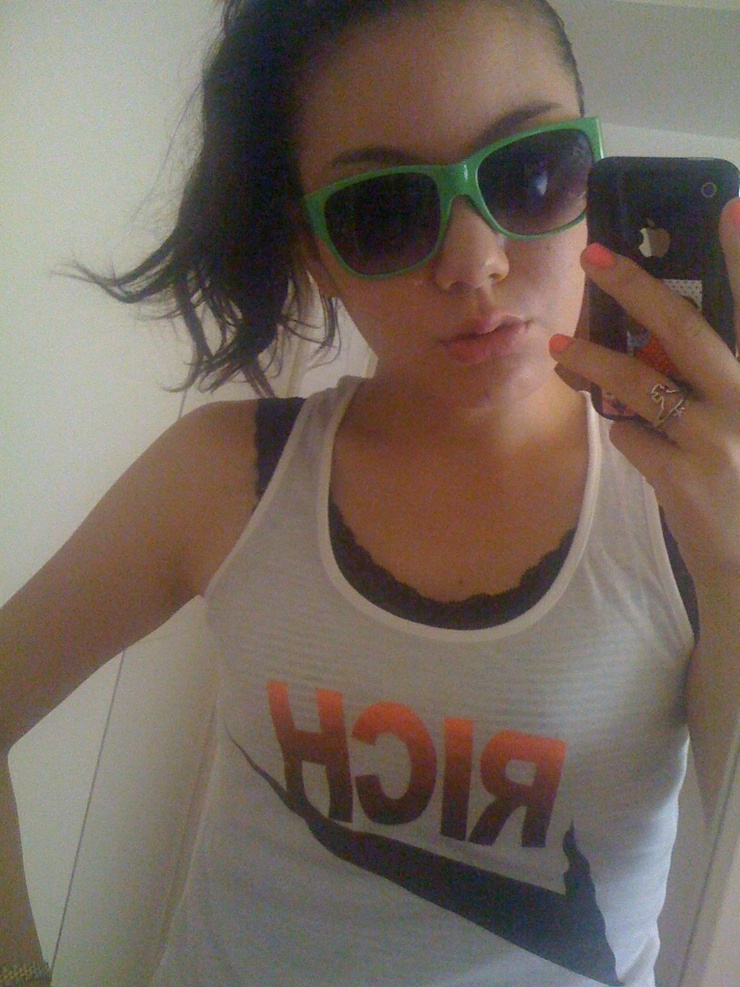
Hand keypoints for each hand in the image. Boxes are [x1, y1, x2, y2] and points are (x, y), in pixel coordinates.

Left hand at [549, 198, 739, 594]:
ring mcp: (715, 440)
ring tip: (558, 346)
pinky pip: (630, 437)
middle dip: (634, 288)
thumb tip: (654, 350)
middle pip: (683, 331)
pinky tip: (637, 444)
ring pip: (638, 384)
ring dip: (593, 361)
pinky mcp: (682, 477)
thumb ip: (711, 385)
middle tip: (592, 258)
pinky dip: (624, 434)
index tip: (731, 206)